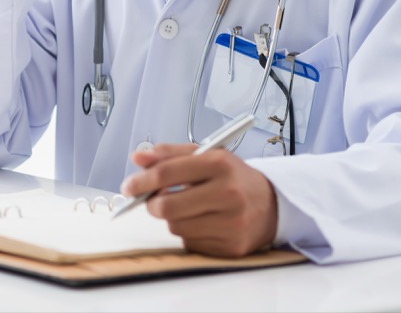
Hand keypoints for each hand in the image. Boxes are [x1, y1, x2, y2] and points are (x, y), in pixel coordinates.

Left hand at [120, 143, 278, 257]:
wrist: (271, 204)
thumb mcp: (205, 156)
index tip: (128, 186)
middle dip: (151, 204)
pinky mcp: (232, 247)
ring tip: (185, 208)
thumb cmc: (231, 178)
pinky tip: (201, 222)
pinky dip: (188, 233)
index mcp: (219, 164)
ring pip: (176, 227)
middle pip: (167, 206)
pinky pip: (191, 243)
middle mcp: (228, 193)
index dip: (141, 180)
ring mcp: (232, 223)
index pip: (166, 173)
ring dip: (171, 218)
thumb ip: (169, 154)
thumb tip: (138, 158)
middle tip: (152, 201)